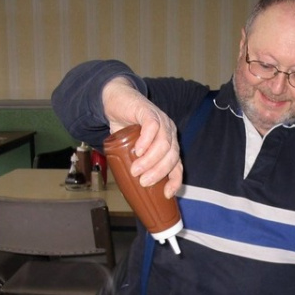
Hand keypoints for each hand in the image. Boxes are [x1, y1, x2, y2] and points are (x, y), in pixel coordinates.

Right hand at [102, 77, 181, 197]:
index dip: (175, 181)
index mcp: (170, 144)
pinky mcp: (149, 112)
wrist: (116, 101)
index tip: (166, 194)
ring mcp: (161, 122)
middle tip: (144, 181)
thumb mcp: (133, 151)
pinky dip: (146, 141)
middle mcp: (170, 133)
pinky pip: (152, 127)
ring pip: (164, 144)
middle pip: (172, 156)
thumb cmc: (126, 128)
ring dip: (150, 160)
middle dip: (159, 172)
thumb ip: (137, 164)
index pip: (178, 165)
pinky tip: (138, 150)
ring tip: (136, 170)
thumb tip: (134, 189)